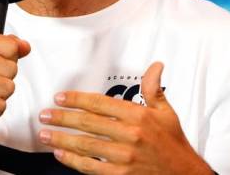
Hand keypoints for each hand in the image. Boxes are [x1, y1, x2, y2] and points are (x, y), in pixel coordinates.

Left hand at [37, 62, 212, 174]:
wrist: (184, 174)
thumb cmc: (173, 144)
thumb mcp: (166, 112)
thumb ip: (153, 89)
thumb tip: (155, 66)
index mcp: (138, 116)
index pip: (100, 103)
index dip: (76, 99)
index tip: (60, 98)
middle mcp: (130, 135)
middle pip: (87, 123)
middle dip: (62, 118)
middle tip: (45, 115)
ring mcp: (124, 156)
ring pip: (85, 145)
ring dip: (62, 139)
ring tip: (45, 135)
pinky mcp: (121, 174)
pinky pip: (91, 167)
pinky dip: (73, 161)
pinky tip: (61, 155)